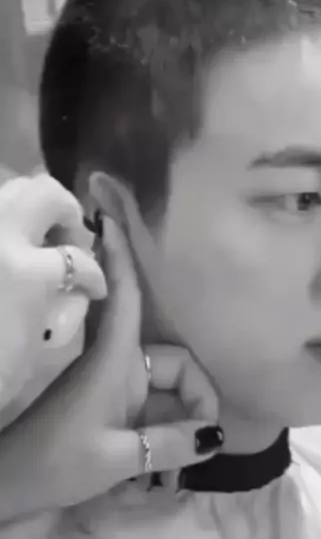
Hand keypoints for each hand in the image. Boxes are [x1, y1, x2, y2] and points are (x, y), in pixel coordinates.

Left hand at [0, 173, 105, 410]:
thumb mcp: (31, 347)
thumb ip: (53, 304)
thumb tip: (69, 288)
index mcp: (25, 273)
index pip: (78, 259)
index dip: (94, 277)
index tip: (95, 289)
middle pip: (43, 193)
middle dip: (64, 215)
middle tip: (66, 244)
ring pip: (8, 192)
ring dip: (28, 212)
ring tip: (32, 243)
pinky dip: (3, 227)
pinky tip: (5, 259)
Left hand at [0, 215, 221, 517]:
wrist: (10, 483)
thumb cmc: (56, 462)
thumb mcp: (116, 458)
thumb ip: (170, 444)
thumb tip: (214, 435)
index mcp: (114, 362)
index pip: (124, 297)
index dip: (124, 259)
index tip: (116, 217)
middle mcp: (118, 364)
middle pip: (175, 362)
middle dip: (198, 398)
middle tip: (206, 442)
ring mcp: (115, 385)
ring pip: (167, 386)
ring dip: (184, 418)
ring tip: (187, 458)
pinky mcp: (110, 403)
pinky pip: (152, 403)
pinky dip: (168, 425)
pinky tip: (173, 456)